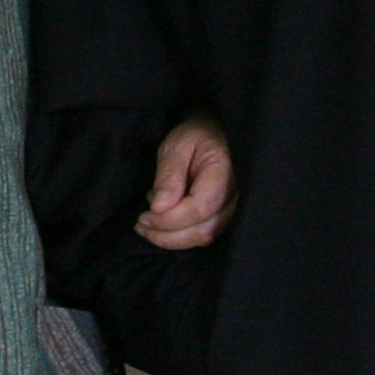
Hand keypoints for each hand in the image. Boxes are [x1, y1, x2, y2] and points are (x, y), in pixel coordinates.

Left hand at [137, 112, 235, 250]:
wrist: (214, 134)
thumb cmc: (195, 136)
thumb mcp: (177, 146)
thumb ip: (169, 175)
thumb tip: (159, 208)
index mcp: (224, 173)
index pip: (200, 208)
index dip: (169, 219)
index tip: (143, 216)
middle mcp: (234, 196)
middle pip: (202, 230)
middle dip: (166, 235)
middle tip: (140, 224)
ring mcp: (231, 209)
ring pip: (203, 238)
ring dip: (170, 239)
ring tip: (147, 224)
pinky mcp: (223, 217)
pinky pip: (202, 236)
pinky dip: (179, 237)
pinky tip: (162, 223)